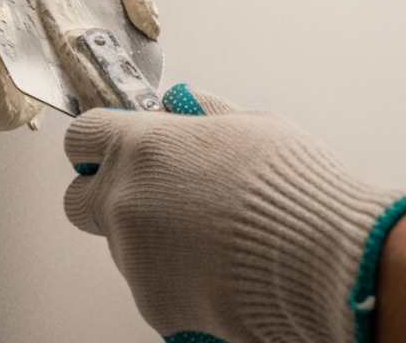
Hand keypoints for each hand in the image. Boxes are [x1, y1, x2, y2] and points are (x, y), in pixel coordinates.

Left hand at [63, 84, 405, 342]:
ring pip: (119, 244)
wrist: (326, 261)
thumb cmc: (296, 190)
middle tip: (149, 191)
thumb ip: (204, 112)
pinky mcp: (155, 302)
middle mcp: (127, 203)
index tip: (111, 144)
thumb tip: (184, 103)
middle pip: (79, 199)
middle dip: (104, 193)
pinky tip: (218, 265)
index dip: (98, 140)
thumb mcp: (252, 124)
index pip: (83, 136)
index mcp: (144, 149)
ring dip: (148, 236)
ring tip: (208, 233)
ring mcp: (136, 258)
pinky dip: (174, 275)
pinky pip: (151, 282)